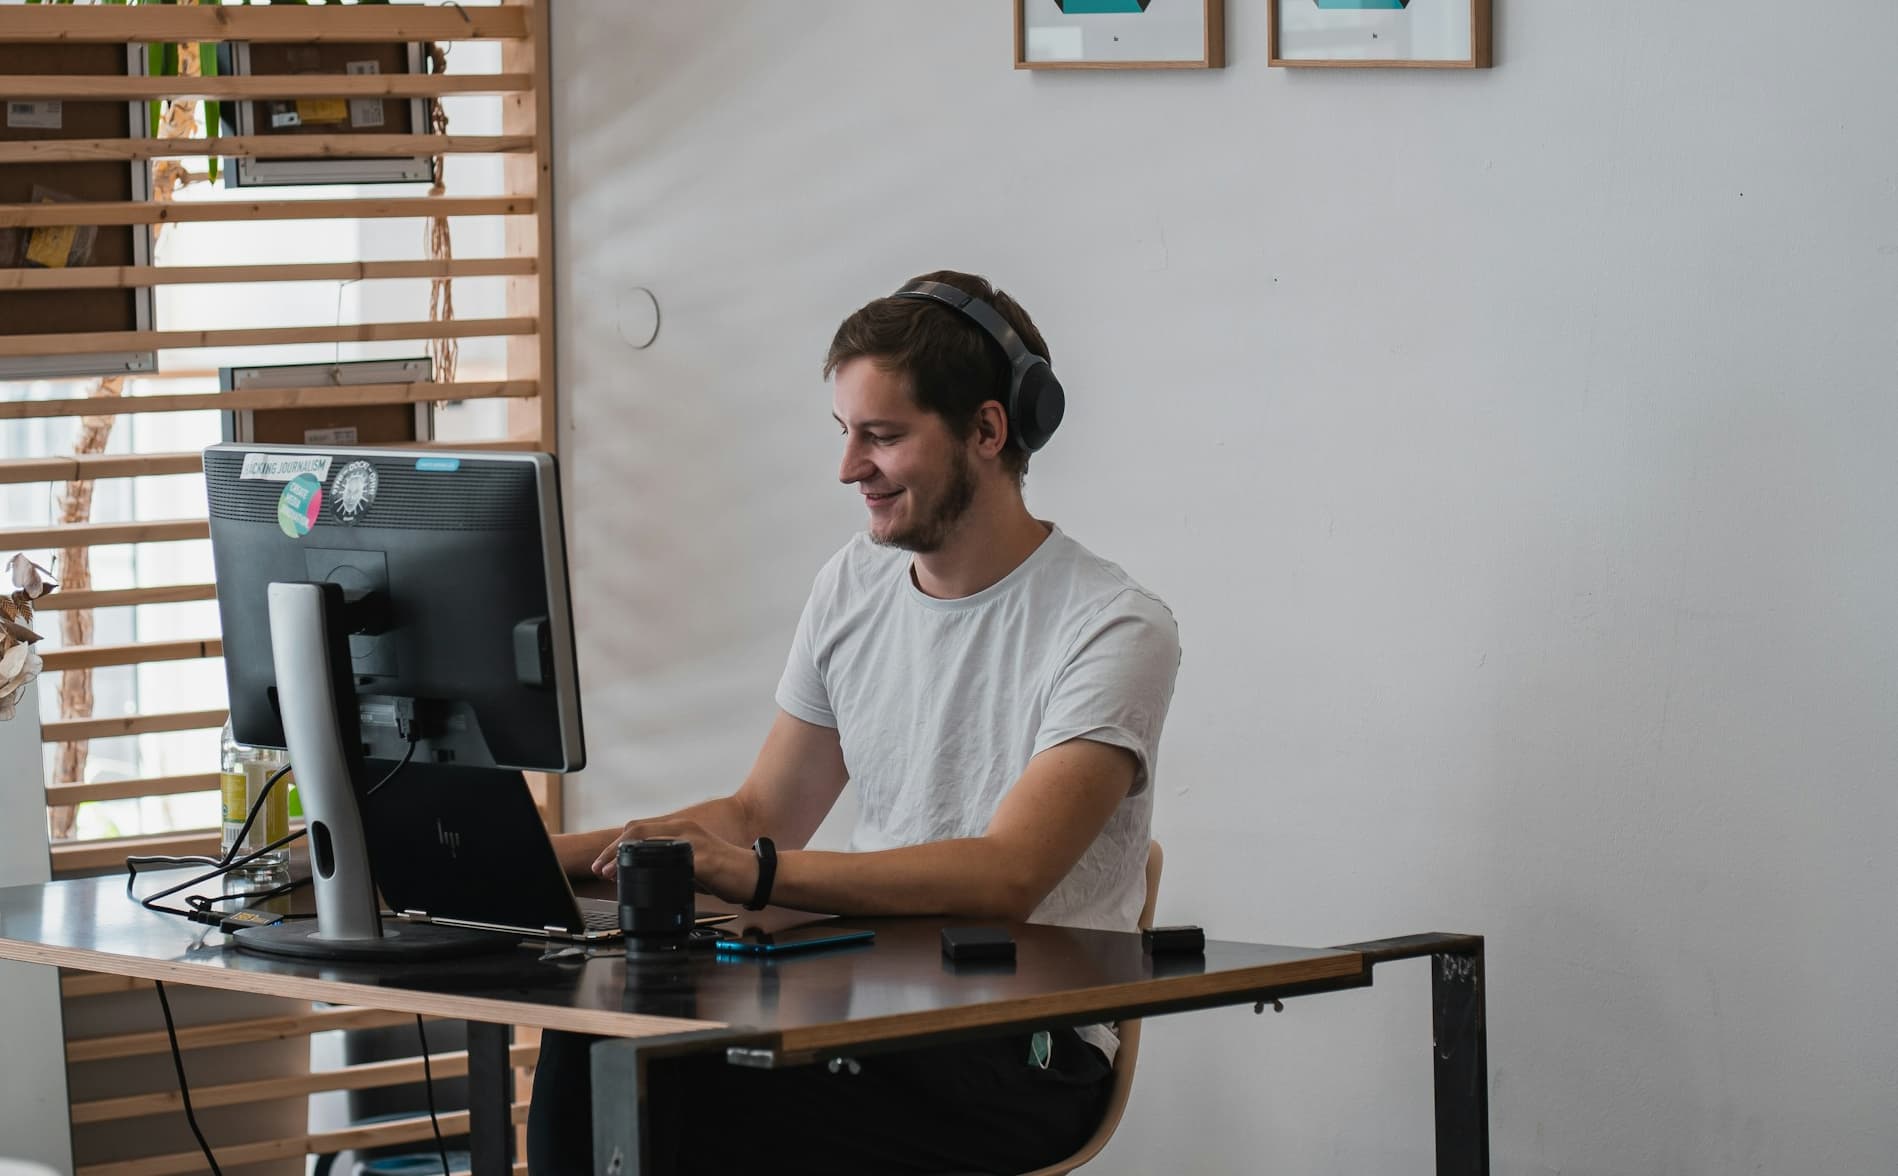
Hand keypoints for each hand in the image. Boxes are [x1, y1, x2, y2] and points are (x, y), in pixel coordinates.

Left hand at [592, 819, 756, 904]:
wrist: (755, 875)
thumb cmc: (724, 871)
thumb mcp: (690, 861)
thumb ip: (668, 860)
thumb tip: (638, 871)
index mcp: (681, 827)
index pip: (639, 828)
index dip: (616, 845)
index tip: (603, 863)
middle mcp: (685, 828)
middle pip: (638, 830)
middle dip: (613, 849)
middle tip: (601, 868)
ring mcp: (693, 841)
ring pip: (649, 840)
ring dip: (624, 856)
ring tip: (611, 872)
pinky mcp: (703, 858)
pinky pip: (672, 860)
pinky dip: (651, 868)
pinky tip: (641, 879)